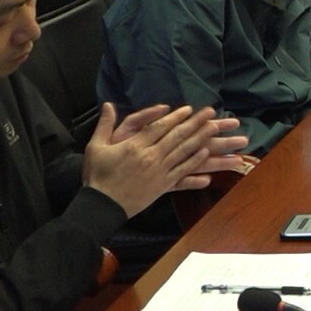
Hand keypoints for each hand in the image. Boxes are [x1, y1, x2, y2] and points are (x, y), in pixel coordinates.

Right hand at [83, 103, 247, 215]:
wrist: (101, 205)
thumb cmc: (97, 175)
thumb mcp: (96, 147)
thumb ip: (105, 124)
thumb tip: (107, 104)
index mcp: (135, 145)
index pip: (160, 127)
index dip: (175, 117)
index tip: (188, 109)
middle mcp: (151, 156)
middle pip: (177, 136)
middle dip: (195, 123)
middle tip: (210, 113)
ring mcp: (159, 172)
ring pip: (183, 152)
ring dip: (200, 139)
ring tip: (214, 128)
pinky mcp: (162, 186)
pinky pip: (182, 172)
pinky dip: (194, 163)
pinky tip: (205, 154)